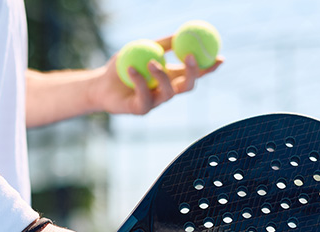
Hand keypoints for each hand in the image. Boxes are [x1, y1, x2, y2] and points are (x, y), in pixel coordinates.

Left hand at [91, 36, 223, 114]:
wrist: (100, 84)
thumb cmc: (123, 66)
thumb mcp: (143, 48)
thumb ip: (162, 43)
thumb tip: (181, 32)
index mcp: (171, 78)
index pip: (194, 74)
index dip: (208, 68)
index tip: (219, 57)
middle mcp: (166, 92)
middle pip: (187, 86)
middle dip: (193, 73)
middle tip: (190, 56)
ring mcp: (155, 103)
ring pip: (169, 93)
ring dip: (162, 76)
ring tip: (151, 62)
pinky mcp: (141, 110)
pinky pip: (144, 96)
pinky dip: (138, 80)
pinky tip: (131, 68)